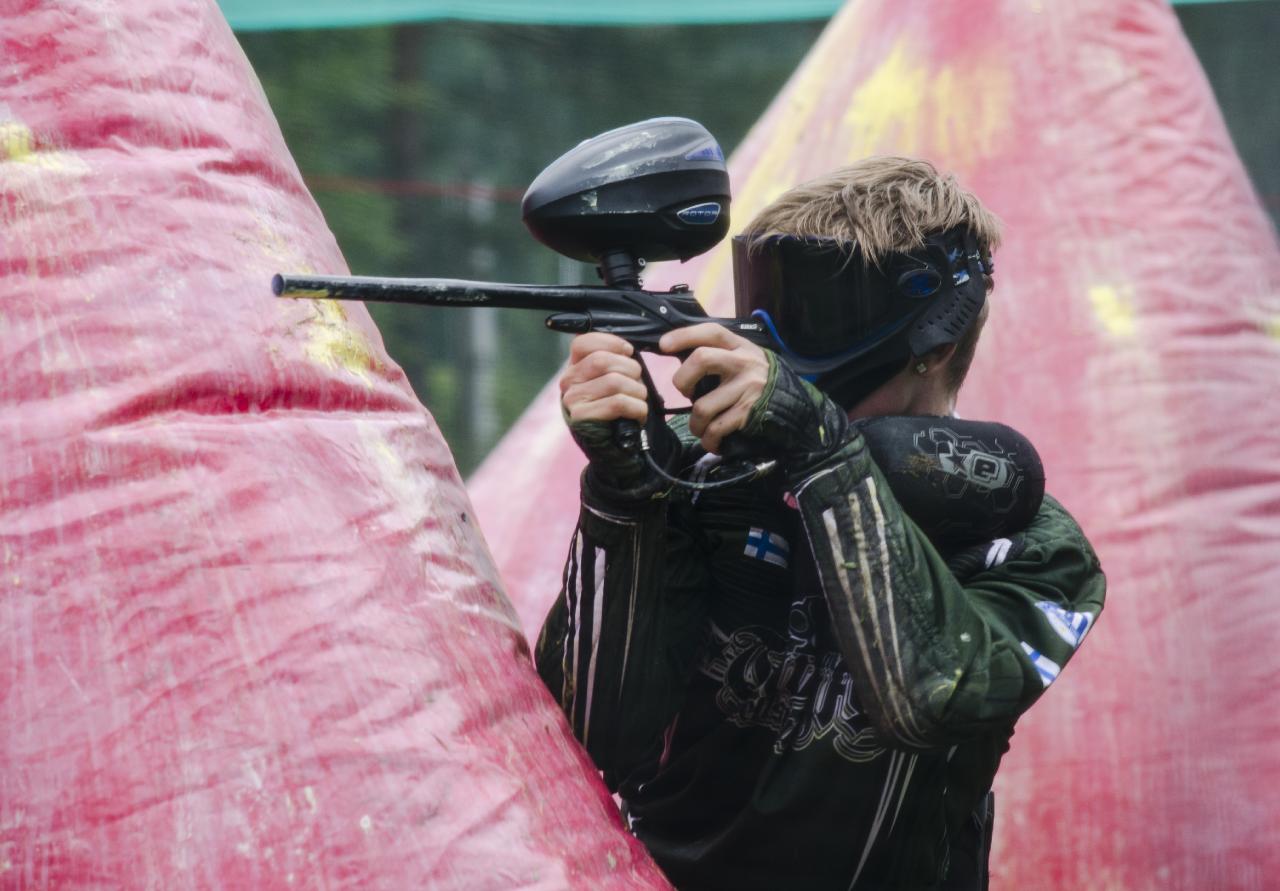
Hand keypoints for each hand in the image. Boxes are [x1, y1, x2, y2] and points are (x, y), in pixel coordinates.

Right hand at [560, 332, 647, 424]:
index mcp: (574, 366)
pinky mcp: (582, 417)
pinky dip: (637, 407)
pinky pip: (618, 403)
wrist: (611, 443)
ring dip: (637, 390)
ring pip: (614, 381)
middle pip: (602, 361)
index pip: (583, 343)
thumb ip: (614, 359)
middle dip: (630, 368)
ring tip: (638, 400)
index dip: (611, 342)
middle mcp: (568, 381)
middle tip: (638, 381)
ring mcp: (572, 399)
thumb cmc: (616, 404)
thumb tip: (627, 348)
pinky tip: (638, 413)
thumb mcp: (612, 377)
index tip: (628, 351)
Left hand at [659, 323, 770, 454]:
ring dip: (695, 423)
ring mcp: (747, 388)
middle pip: (702, 359)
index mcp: (739, 346)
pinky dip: (709, 440)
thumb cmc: (756, 381)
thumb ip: (718, 355)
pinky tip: (712, 441)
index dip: (685, 335)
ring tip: (700, 427)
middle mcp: (744, 363)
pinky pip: (716, 429)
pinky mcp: (748, 412)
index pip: (711, 332)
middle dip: (682, 380)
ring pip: (702, 406)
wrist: (793, 405)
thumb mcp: (742, 359)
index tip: (664, 345)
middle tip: (685, 393)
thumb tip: (679, 357)